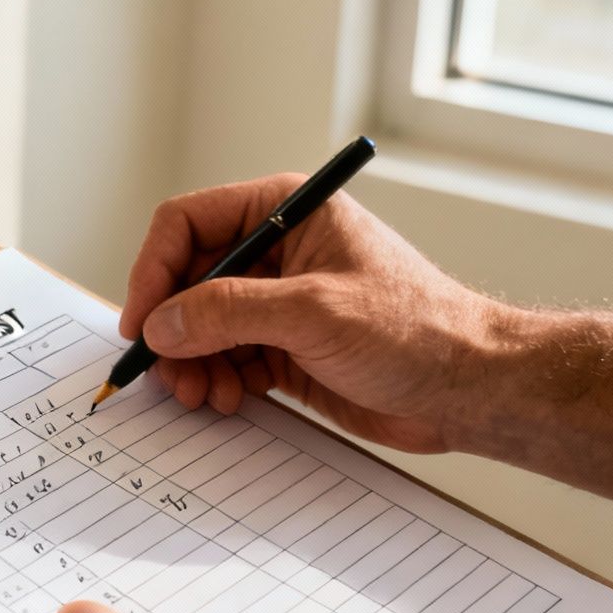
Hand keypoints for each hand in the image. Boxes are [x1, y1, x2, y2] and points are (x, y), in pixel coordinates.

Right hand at [121, 175, 504, 453]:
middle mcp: (276, 253)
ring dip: (189, 363)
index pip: (189, 223)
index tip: (142, 322)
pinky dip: (214, 381)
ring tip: (200, 394)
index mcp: (288, 213)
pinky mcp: (284, 349)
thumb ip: (228, 313)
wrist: (470, 389)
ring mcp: (278, 303)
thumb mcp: (314, 312)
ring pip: (199, 327)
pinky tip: (226, 399)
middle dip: (171, 329)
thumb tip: (161, 324)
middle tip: (166, 373)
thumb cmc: (419, 330)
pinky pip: (224, 359)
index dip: (154, 270)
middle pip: (186, 281)